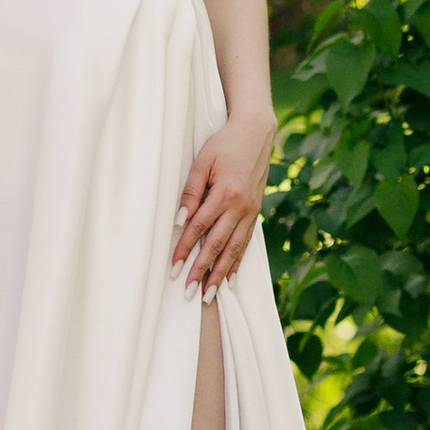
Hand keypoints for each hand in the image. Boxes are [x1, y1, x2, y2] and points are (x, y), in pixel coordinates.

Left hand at [173, 113, 272, 298]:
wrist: (256, 134)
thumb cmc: (224, 144)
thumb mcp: (202, 161)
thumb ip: (190, 190)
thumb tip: (179, 219)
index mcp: (225, 193)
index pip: (199, 228)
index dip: (185, 249)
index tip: (173, 268)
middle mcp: (240, 207)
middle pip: (217, 245)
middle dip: (201, 271)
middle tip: (188, 292)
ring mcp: (251, 212)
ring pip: (234, 249)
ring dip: (220, 274)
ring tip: (208, 294)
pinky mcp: (256, 213)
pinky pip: (245, 243)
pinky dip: (237, 262)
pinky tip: (230, 278)